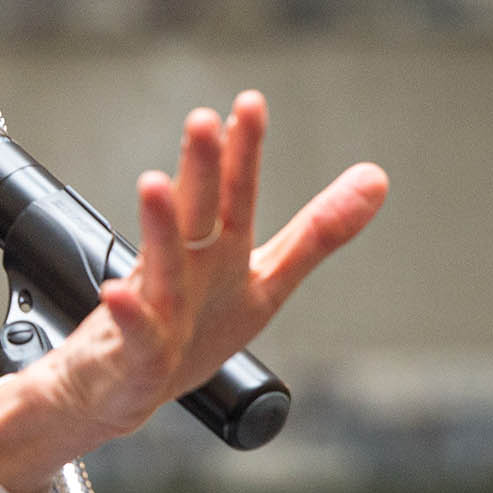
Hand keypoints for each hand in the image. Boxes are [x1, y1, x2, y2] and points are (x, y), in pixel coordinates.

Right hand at [0, 92, 387, 492]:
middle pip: (196, 215)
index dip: (245, 152)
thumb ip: (318, 233)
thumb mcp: (266, 282)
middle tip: (203, 121)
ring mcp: (156, 309)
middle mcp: (184, 269)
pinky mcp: (134, 355)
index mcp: (219, 252)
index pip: (236, 195)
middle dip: (200, 168)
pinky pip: (133, 334)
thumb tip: (376, 179)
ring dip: (158, 226)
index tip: (250, 104)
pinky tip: (116, 293)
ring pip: (160, 265)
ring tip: (154, 184)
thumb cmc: (192, 330)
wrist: (118, 387)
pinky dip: (126, 314)